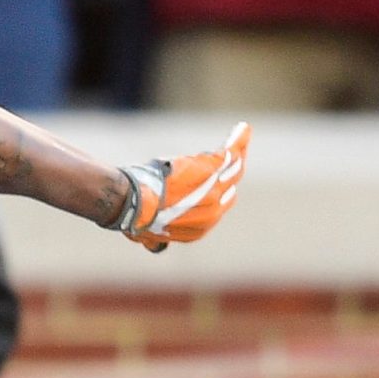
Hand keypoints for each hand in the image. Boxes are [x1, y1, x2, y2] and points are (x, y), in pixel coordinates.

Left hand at [106, 121, 248, 250]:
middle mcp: (213, 212)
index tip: (209, 182)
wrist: (135, 204)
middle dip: (230, 174)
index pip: (216, 209)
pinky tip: (243, 129)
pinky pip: (231, 154)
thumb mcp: (147, 234)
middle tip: (231, 157)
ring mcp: (215, 190)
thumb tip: (154, 249)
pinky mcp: (213, 170)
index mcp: (198, 230)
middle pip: (230, 187)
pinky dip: (239, 141)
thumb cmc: (136, 216)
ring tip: (241, 136)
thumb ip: (155, 241)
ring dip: (238, 152)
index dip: (215, 194)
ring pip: (234, 168)